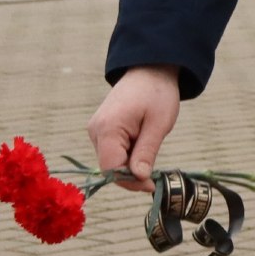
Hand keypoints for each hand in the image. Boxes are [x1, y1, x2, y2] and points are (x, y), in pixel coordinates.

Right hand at [88, 65, 182, 192]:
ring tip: (150, 147)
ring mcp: (96, 131)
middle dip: (132, 174)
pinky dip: (127, 154)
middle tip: (155, 175)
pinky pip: (112, 151)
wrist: (150, 69)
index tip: (151, 185)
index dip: (130, 182)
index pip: (112, 169)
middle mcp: (96, 132)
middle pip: (110, 167)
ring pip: (111, 161)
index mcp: (107, 129)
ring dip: (130, 164)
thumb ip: (147, 152)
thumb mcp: (159, 124)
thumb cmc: (157, 93)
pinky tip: (142, 143)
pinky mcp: (101, 130)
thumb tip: (140, 179)